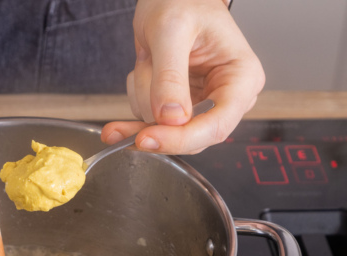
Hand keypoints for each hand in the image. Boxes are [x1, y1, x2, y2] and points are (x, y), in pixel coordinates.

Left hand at [101, 0, 264, 154]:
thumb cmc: (182, 1)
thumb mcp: (171, 31)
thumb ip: (170, 76)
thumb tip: (171, 117)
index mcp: (241, 78)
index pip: (216, 126)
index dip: (180, 139)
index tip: (147, 139)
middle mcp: (226, 97)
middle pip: (190, 137)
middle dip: (153, 126)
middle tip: (117, 129)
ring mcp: (202, 103)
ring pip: (165, 130)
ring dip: (143, 100)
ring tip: (147, 61)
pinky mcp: (180, 106)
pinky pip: (152, 121)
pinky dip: (137, 100)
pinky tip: (142, 71)